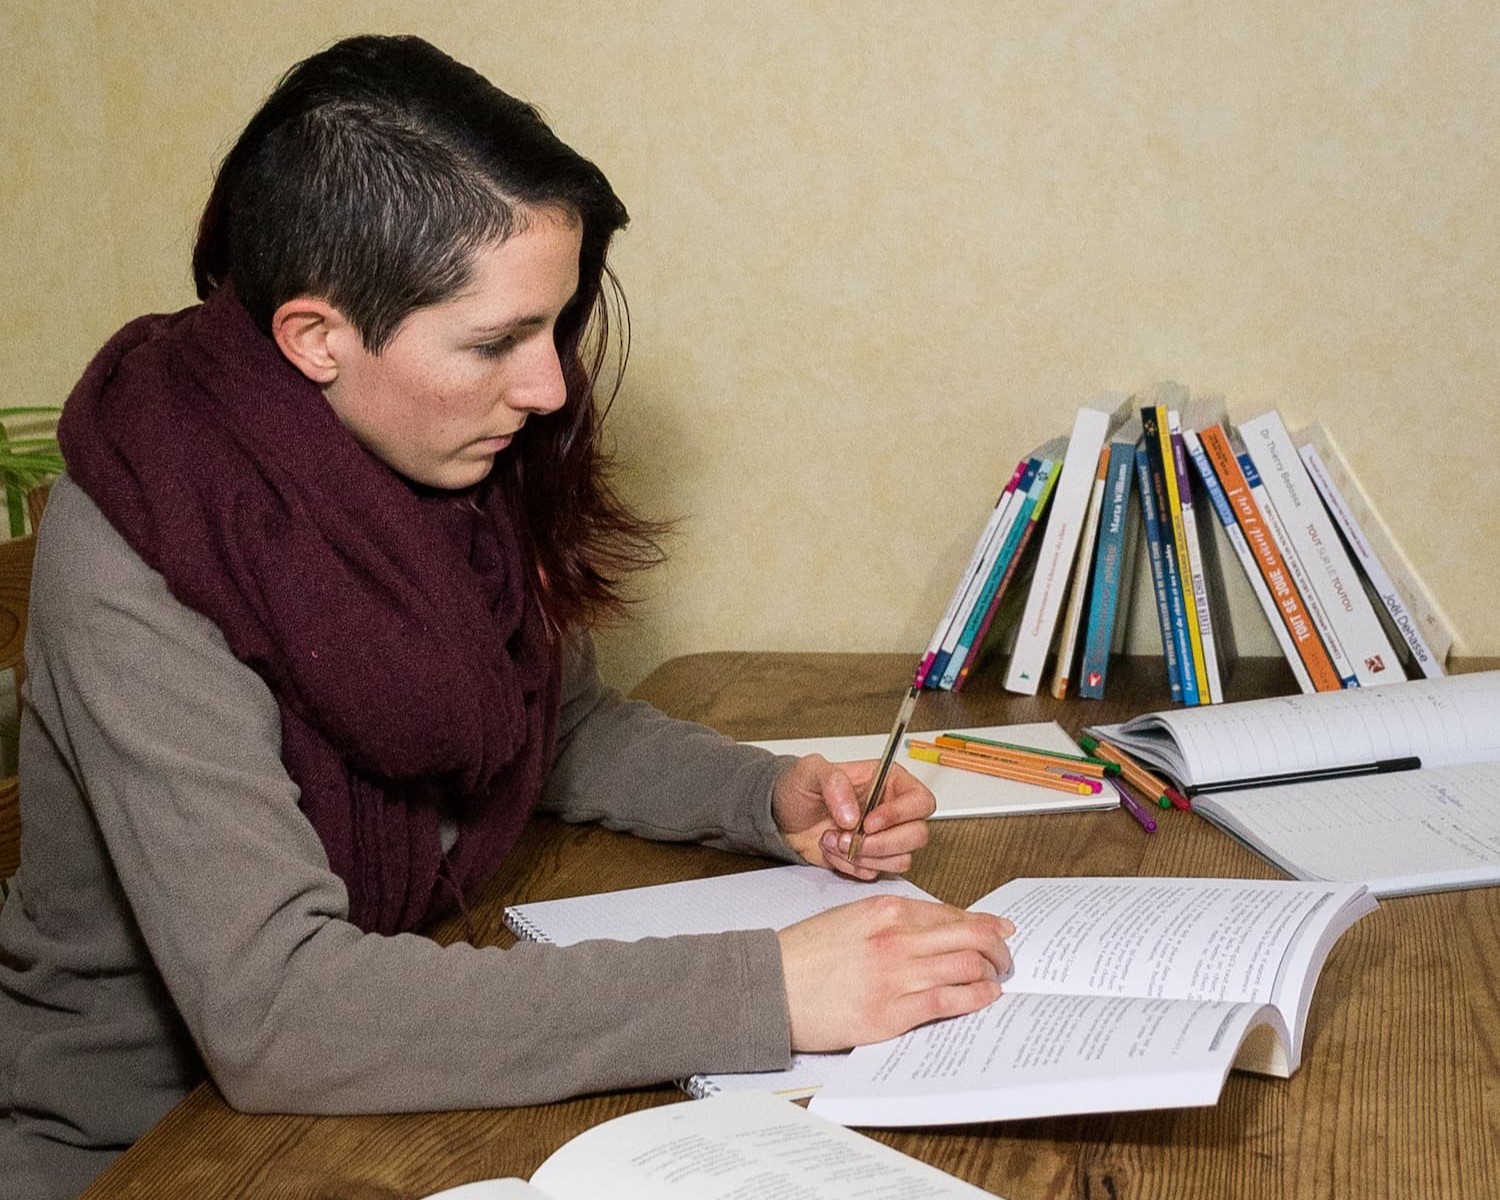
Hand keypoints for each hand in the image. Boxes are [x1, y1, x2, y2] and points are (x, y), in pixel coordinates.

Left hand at [772, 755, 934, 880]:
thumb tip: (853, 814)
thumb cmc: (800, 787)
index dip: (900, 815)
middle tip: (849, 837)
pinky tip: (832, 849)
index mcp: (889, 782)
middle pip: (917, 835)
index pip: (920, 801)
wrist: (783, 815)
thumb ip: (834, 783)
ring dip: (862, 856)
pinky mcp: (871, 860)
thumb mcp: (811, 770)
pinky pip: (874, 873)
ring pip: (899, 859)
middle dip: (880, 843)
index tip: (869, 822)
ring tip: (834, 839)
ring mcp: (884, 838)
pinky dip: (850, 866)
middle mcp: (892, 811)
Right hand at [777, 895, 1015, 1050]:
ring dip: (993, 973)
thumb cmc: (802, 954)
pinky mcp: (890, 1013)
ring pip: (967, 966)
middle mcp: (895, 938)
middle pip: (969, 935)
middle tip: (1007, 957)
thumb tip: (931, 928)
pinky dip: (976, 998)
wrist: (768, 986)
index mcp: (884, 910)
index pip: (950, 912)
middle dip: (998, 946)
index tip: (998, 929)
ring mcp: (895, 976)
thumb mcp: (848, 918)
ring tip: (998, 980)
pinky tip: (984, 997)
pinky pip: (948, 1001)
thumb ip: (889, 920)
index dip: (982, 923)